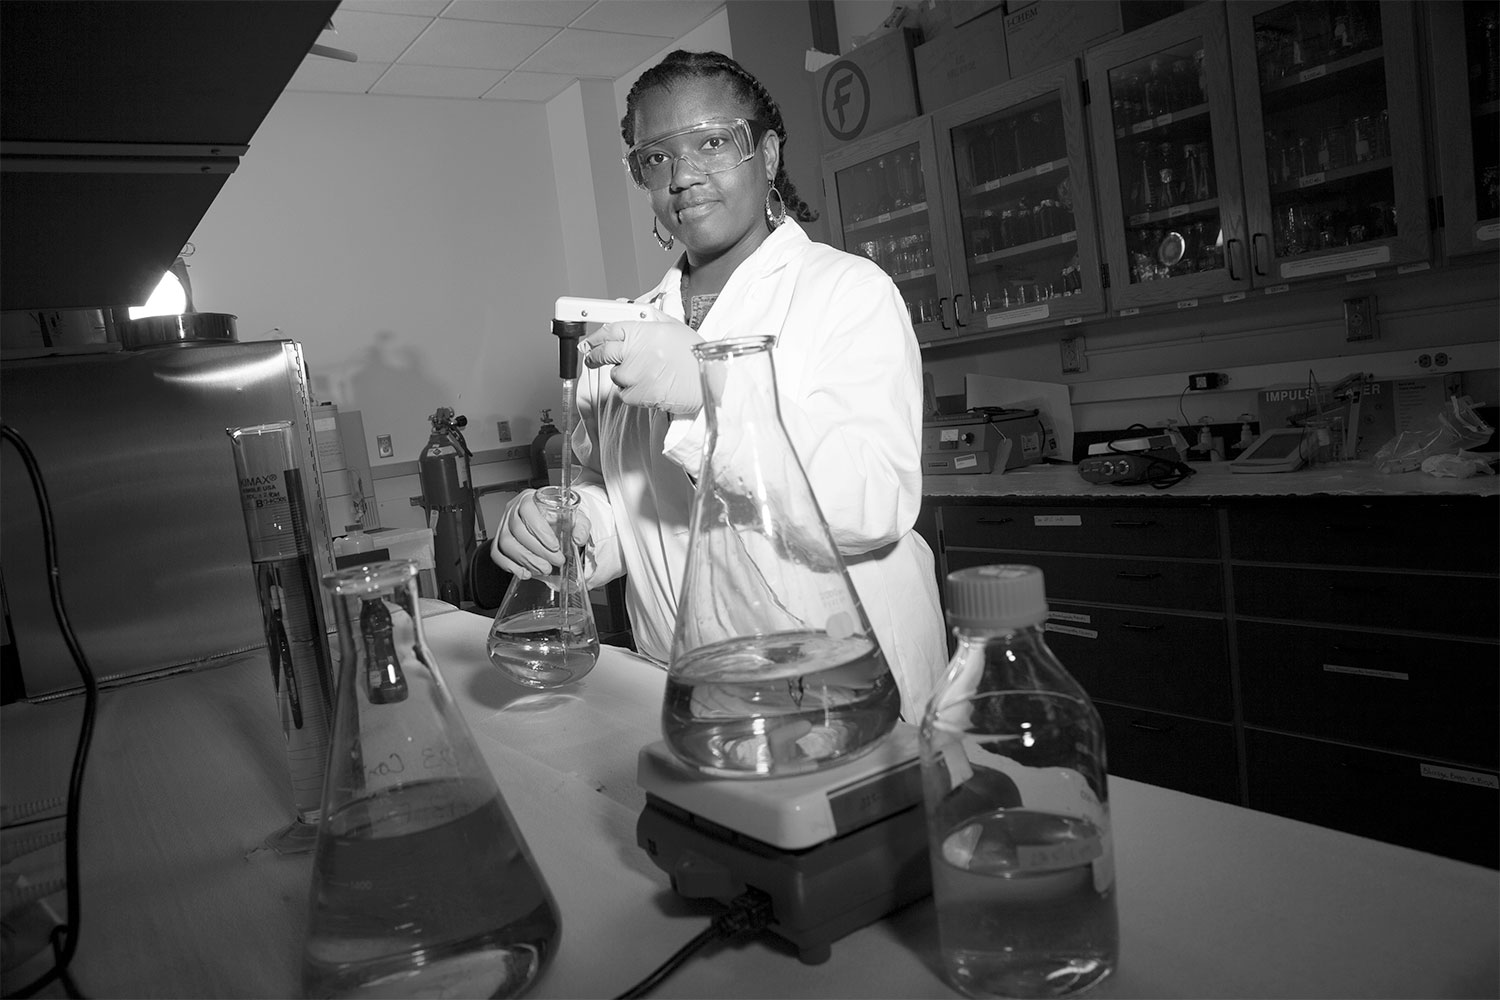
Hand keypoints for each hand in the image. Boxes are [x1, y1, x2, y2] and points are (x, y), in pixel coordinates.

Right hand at [491, 488, 590, 579]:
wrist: (551, 520)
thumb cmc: (559, 516)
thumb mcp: (575, 516)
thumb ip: (581, 526)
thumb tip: (578, 539)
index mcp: (529, 499)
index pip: (528, 511)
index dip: (540, 530)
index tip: (555, 546)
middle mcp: (513, 510)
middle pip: (517, 530)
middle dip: (538, 550)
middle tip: (555, 561)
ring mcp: (503, 525)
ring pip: (505, 543)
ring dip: (526, 560)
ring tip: (544, 569)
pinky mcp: (499, 539)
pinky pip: (496, 553)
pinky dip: (509, 565)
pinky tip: (525, 572)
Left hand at [581, 317, 703, 415]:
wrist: (709, 381)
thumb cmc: (694, 355)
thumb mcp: (673, 327)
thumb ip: (649, 318)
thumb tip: (627, 307)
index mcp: (644, 330)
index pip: (609, 330)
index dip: (595, 337)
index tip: (590, 342)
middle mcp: (636, 351)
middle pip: (602, 353)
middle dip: (594, 356)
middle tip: (592, 359)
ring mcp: (635, 374)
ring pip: (616, 376)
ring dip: (624, 376)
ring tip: (646, 375)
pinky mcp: (638, 394)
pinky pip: (625, 394)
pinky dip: (633, 393)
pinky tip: (650, 386)